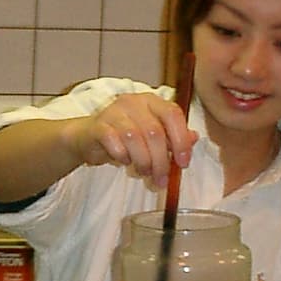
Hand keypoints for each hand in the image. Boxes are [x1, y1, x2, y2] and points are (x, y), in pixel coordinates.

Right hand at [72, 92, 195, 186]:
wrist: (87, 137)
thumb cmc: (124, 136)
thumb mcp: (151, 136)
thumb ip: (172, 136)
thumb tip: (194, 138)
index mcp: (152, 101)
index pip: (173, 114)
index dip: (181, 140)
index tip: (183, 163)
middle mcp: (134, 102)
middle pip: (154, 132)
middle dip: (161, 161)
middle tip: (161, 179)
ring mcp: (114, 111)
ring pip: (135, 138)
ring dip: (143, 162)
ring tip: (143, 172)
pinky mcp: (98, 125)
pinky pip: (114, 142)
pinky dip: (122, 156)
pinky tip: (124, 161)